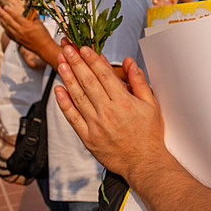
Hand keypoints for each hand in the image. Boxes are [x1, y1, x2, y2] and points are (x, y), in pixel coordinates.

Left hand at [0, 0, 53, 56]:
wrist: (43, 47)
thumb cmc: (43, 34)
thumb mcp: (39, 23)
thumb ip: (32, 16)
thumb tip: (27, 10)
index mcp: (27, 25)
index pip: (15, 16)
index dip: (9, 10)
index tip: (4, 6)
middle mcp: (20, 31)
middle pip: (8, 21)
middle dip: (2, 13)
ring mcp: (17, 36)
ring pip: (6, 27)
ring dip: (1, 20)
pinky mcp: (16, 40)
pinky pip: (7, 33)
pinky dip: (4, 28)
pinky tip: (2, 24)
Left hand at [54, 43, 165, 179]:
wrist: (143, 163)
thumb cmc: (149, 135)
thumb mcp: (151, 105)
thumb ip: (139, 82)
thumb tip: (129, 63)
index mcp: (124, 102)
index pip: (104, 75)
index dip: (92, 59)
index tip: (84, 48)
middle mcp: (107, 111)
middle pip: (88, 81)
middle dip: (76, 62)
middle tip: (67, 48)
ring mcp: (95, 125)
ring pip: (78, 96)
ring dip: (67, 77)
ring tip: (60, 62)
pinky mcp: (88, 137)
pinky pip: (72, 117)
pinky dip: (64, 103)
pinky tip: (58, 90)